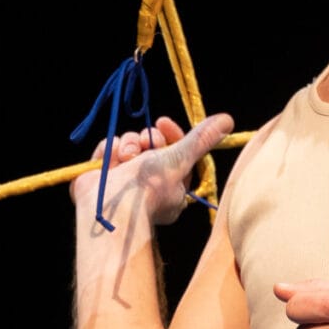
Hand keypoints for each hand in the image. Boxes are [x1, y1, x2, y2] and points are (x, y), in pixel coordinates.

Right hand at [76, 112, 232, 227]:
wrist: (110, 208)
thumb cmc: (149, 188)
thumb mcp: (179, 159)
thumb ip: (200, 140)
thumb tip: (227, 120)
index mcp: (172, 185)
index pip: (175, 150)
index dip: (169, 134)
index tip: (163, 122)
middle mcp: (148, 184)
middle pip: (149, 144)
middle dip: (147, 140)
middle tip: (146, 144)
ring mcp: (123, 181)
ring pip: (128, 144)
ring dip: (128, 145)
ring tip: (126, 158)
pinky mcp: (101, 178)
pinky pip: (107, 150)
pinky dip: (108, 152)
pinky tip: (111, 160)